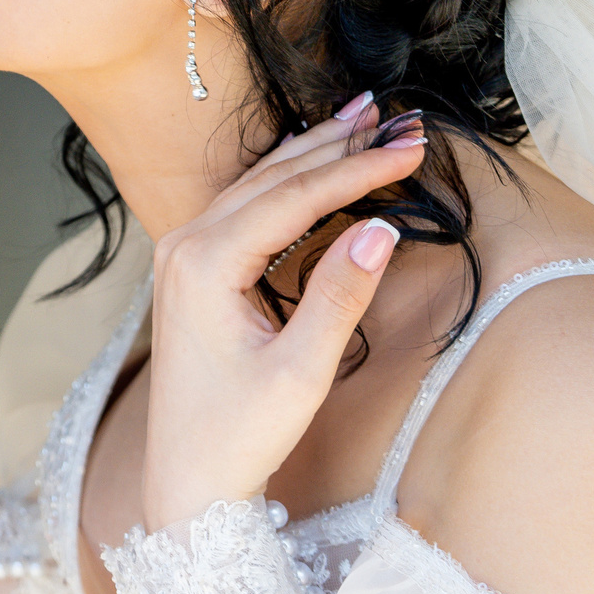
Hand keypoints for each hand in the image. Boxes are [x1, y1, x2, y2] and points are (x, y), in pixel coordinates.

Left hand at [140, 99, 420, 531]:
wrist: (186, 478)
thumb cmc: (238, 434)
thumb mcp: (301, 372)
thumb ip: (340, 296)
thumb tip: (381, 228)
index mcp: (204, 263)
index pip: (294, 197)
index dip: (358, 169)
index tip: (412, 145)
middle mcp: (184, 244)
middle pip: (273, 178)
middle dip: (339, 144)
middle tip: (397, 115)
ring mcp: (181, 253)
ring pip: (257, 185)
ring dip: (313, 151)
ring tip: (364, 117)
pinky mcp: (191, 267)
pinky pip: (244, 205)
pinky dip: (287, 179)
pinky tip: (316, 159)